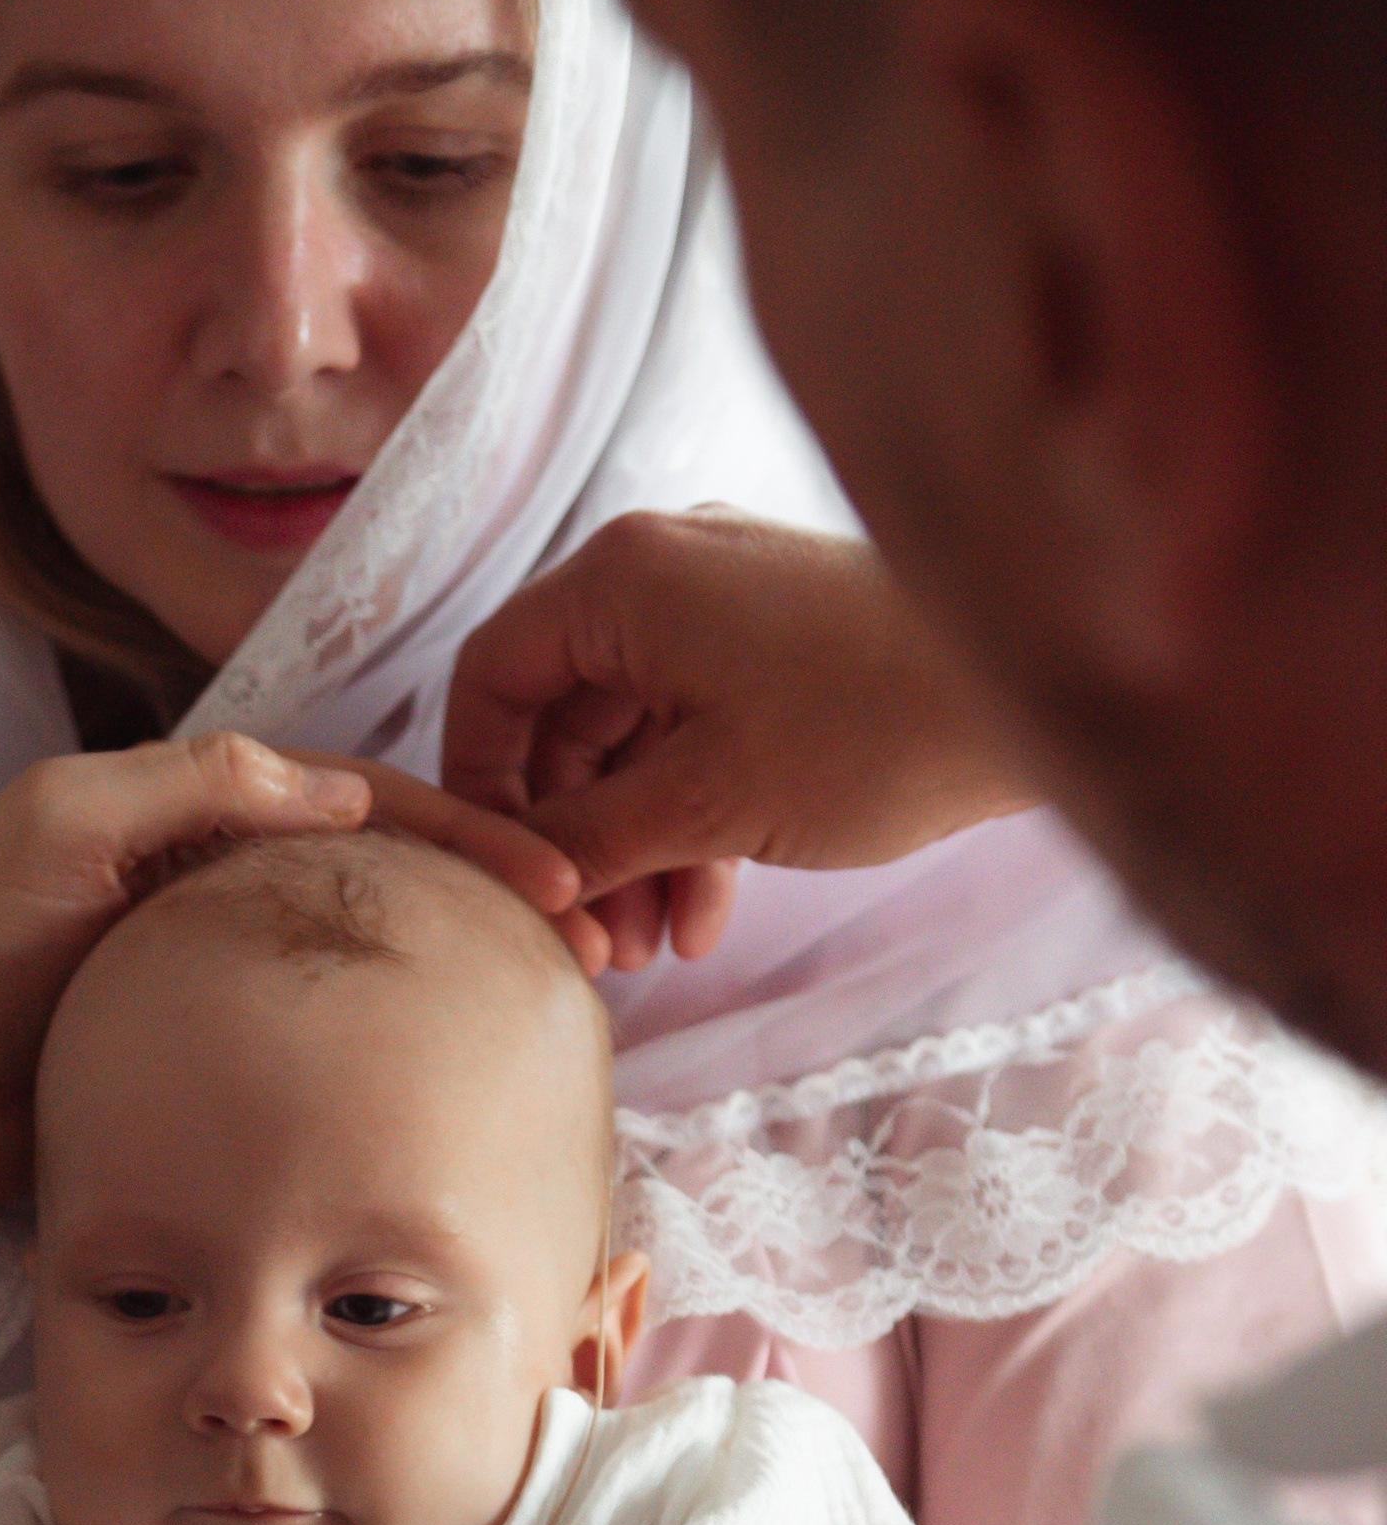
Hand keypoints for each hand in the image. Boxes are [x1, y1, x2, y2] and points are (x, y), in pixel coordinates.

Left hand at [0, 736, 595, 1211]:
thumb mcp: (63, 826)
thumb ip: (190, 786)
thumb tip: (339, 786)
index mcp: (202, 817)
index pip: (367, 806)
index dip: (470, 833)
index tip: (559, 877)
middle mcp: (225, 890)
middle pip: (391, 884)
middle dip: (497, 901)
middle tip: (595, 943)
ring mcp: (225, 984)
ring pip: (370, 971)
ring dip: (467, 978)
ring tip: (555, 1009)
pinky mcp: (213, 1070)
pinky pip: (323, 1054)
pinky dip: (396, 1058)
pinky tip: (454, 1083)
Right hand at [441, 512, 1035, 974]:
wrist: (1042, 683)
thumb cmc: (870, 728)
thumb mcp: (705, 801)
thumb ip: (591, 838)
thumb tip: (519, 880)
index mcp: (621, 580)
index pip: (494, 677)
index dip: (481, 783)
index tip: (505, 876)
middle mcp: (663, 573)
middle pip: (567, 719)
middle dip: (578, 842)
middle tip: (596, 947)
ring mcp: (728, 606)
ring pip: (638, 741)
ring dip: (639, 850)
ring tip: (658, 951)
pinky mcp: (783, 647)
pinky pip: (701, 735)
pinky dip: (695, 821)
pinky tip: (711, 916)